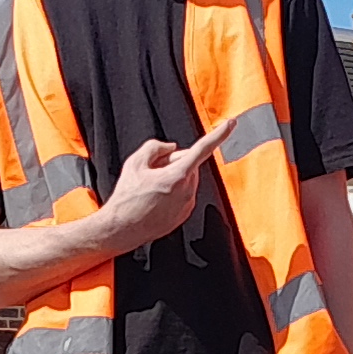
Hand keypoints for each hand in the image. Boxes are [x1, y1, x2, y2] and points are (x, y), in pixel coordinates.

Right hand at [96, 113, 241, 252]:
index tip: (231, 124)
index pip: (203, 149)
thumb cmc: (127, 198)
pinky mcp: (184, 214)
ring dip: (172, 177)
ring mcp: (187, 205)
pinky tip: (154, 199)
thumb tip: (170, 148)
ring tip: (150, 188)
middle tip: (151, 172)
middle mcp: (187, 191)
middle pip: (188, 163)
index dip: (219, 134)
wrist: (122, 229)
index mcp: (178, 176)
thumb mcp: (135, 163)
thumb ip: (155, 147)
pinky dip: (172, 192)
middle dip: (173, 162)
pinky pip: (183, 194)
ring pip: (186, 179)